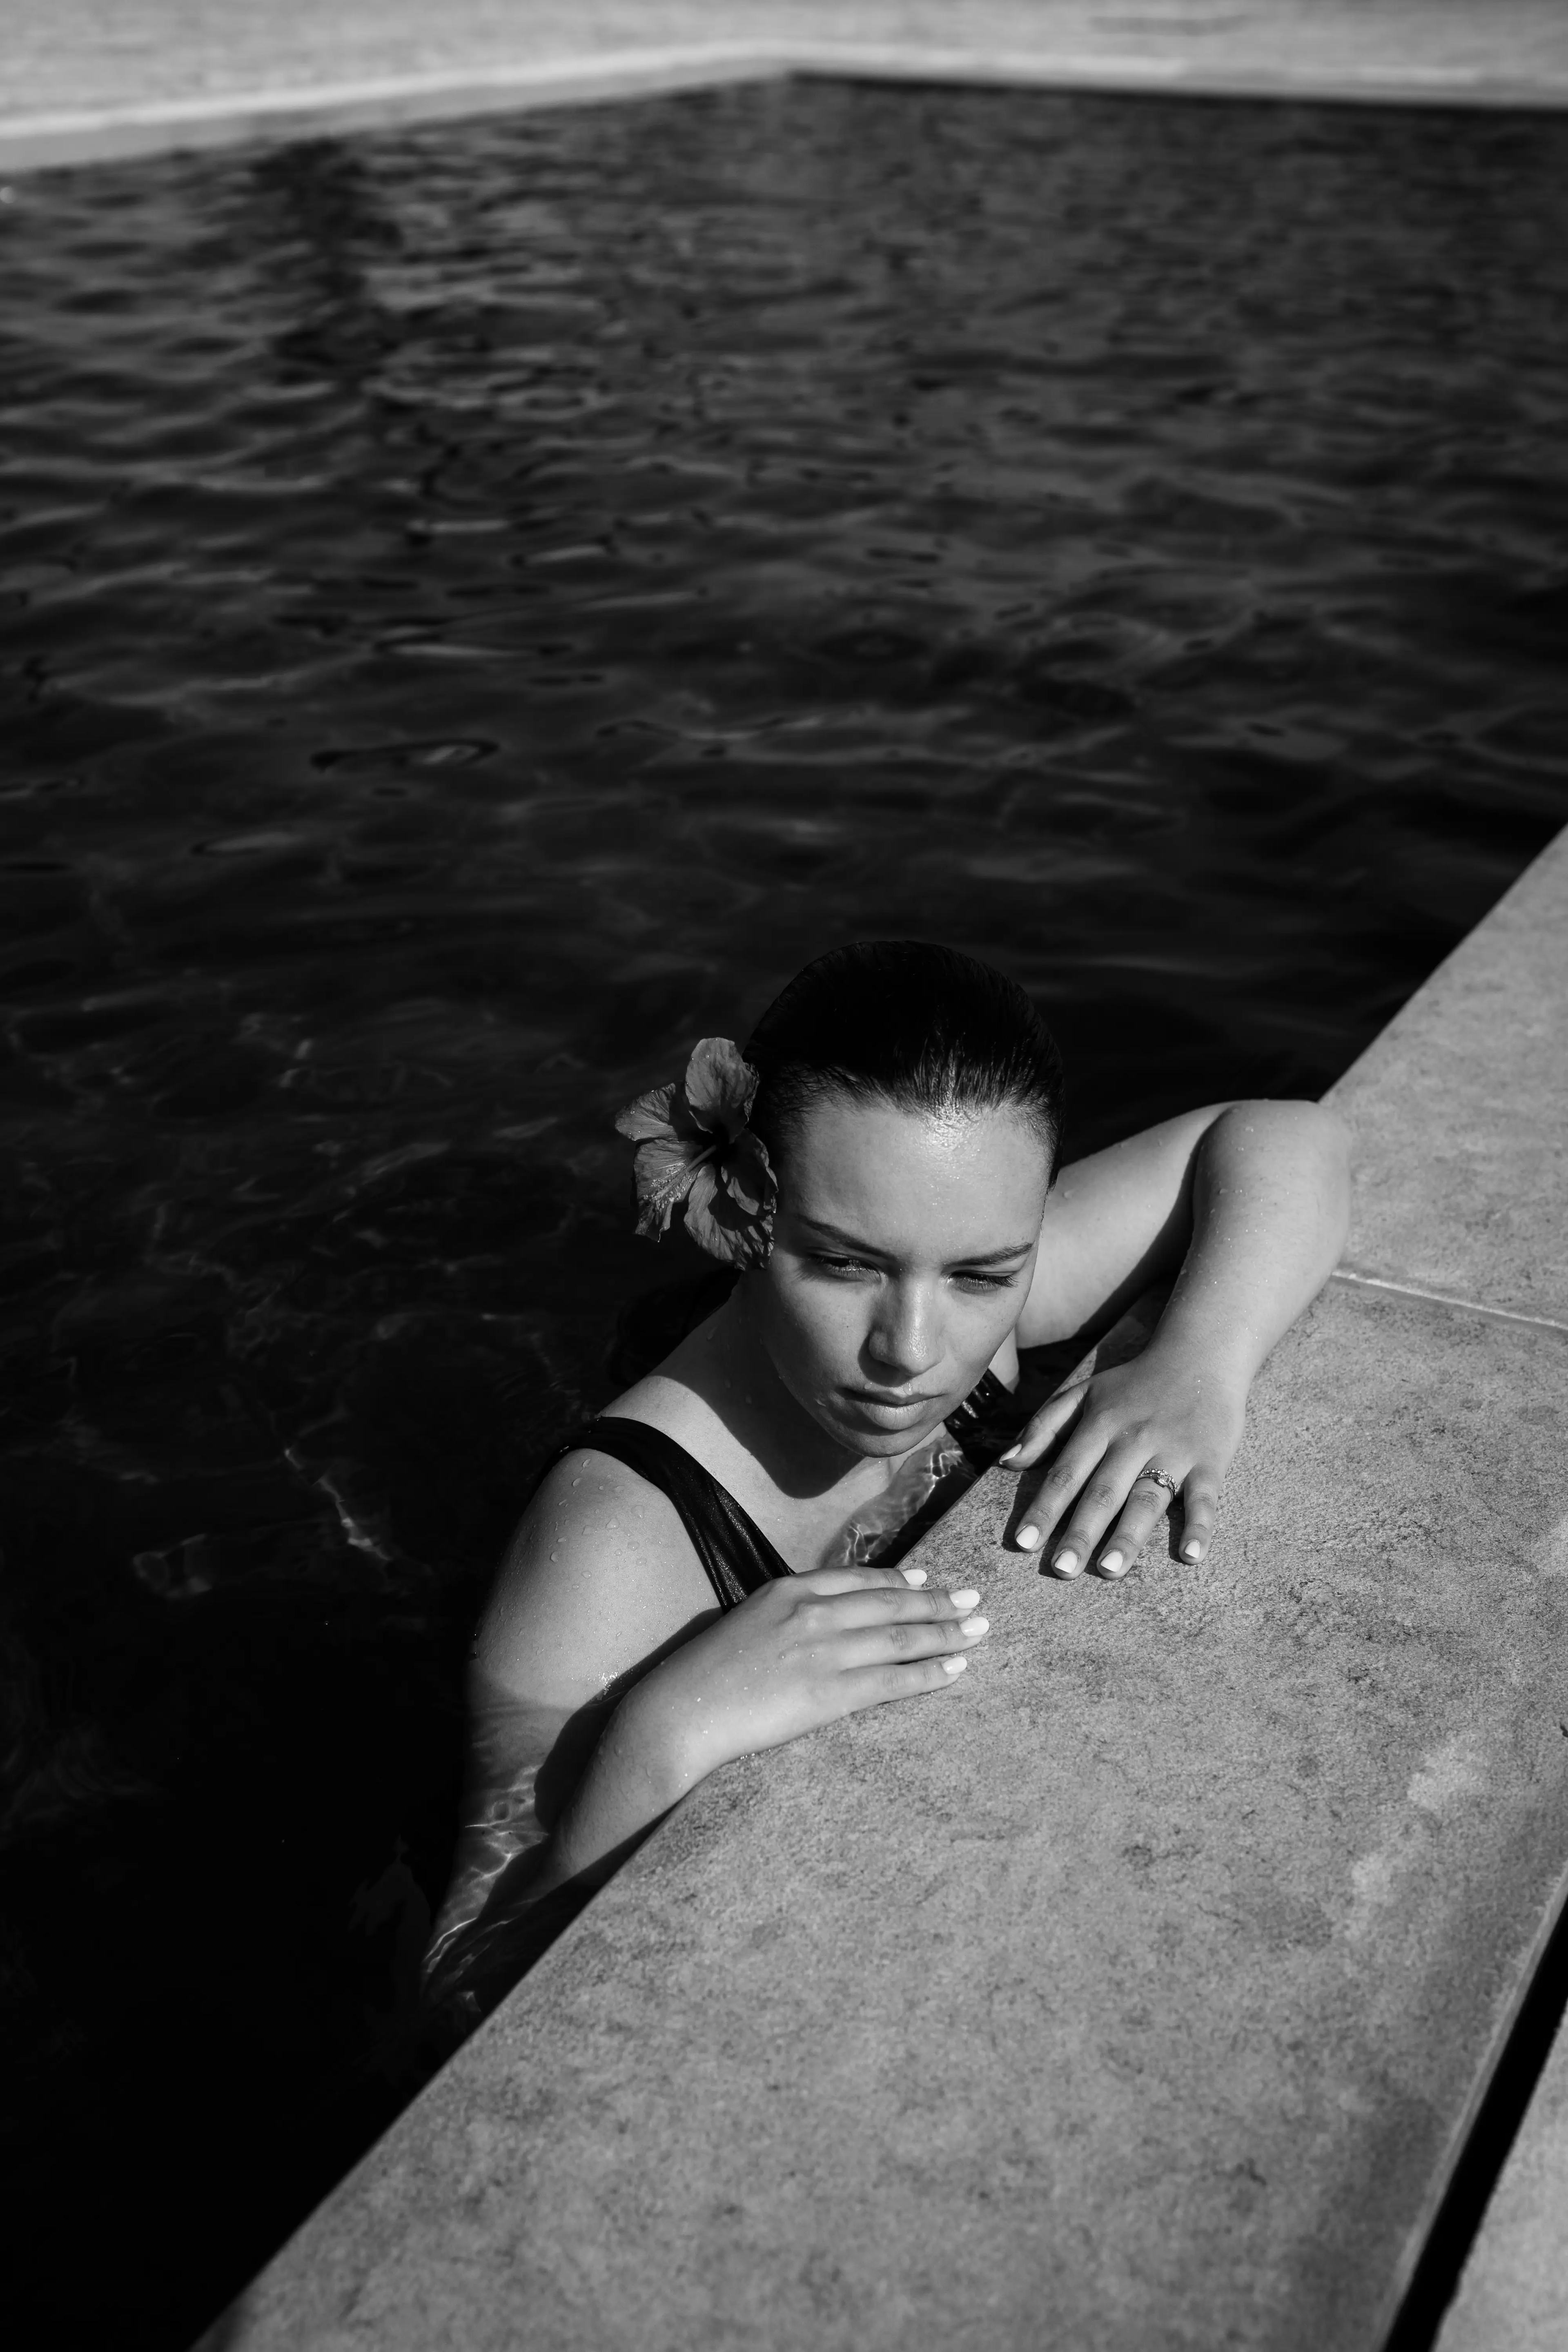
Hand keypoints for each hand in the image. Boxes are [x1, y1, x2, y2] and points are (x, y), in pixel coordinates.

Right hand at [629, 1563, 990, 1790]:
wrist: (683, 1710)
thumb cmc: (705, 1673)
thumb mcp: (746, 1623)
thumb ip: (785, 1614)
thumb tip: (818, 1618)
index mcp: (789, 1590)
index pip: (858, 1579)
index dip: (898, 1578)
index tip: (927, 1577)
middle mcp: (813, 1612)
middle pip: (891, 1602)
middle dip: (937, 1600)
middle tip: (973, 1600)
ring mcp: (825, 1651)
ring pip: (901, 1636)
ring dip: (946, 1632)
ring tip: (978, 1629)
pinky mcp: (830, 1693)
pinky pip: (894, 1680)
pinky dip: (929, 1673)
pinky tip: (954, 1669)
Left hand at [998, 1345, 1246, 1579]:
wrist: (1201, 1354)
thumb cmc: (1133, 1383)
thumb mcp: (1083, 1394)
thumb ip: (1043, 1428)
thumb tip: (1005, 1464)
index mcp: (1099, 1425)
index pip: (1065, 1474)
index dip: (1043, 1509)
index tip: (1022, 1544)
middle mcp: (1133, 1439)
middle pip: (1103, 1491)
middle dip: (1080, 1532)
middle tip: (1061, 1570)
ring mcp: (1174, 1450)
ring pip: (1147, 1497)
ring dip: (1128, 1535)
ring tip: (1109, 1570)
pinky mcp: (1210, 1460)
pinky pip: (1204, 1497)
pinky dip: (1199, 1526)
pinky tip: (1191, 1556)